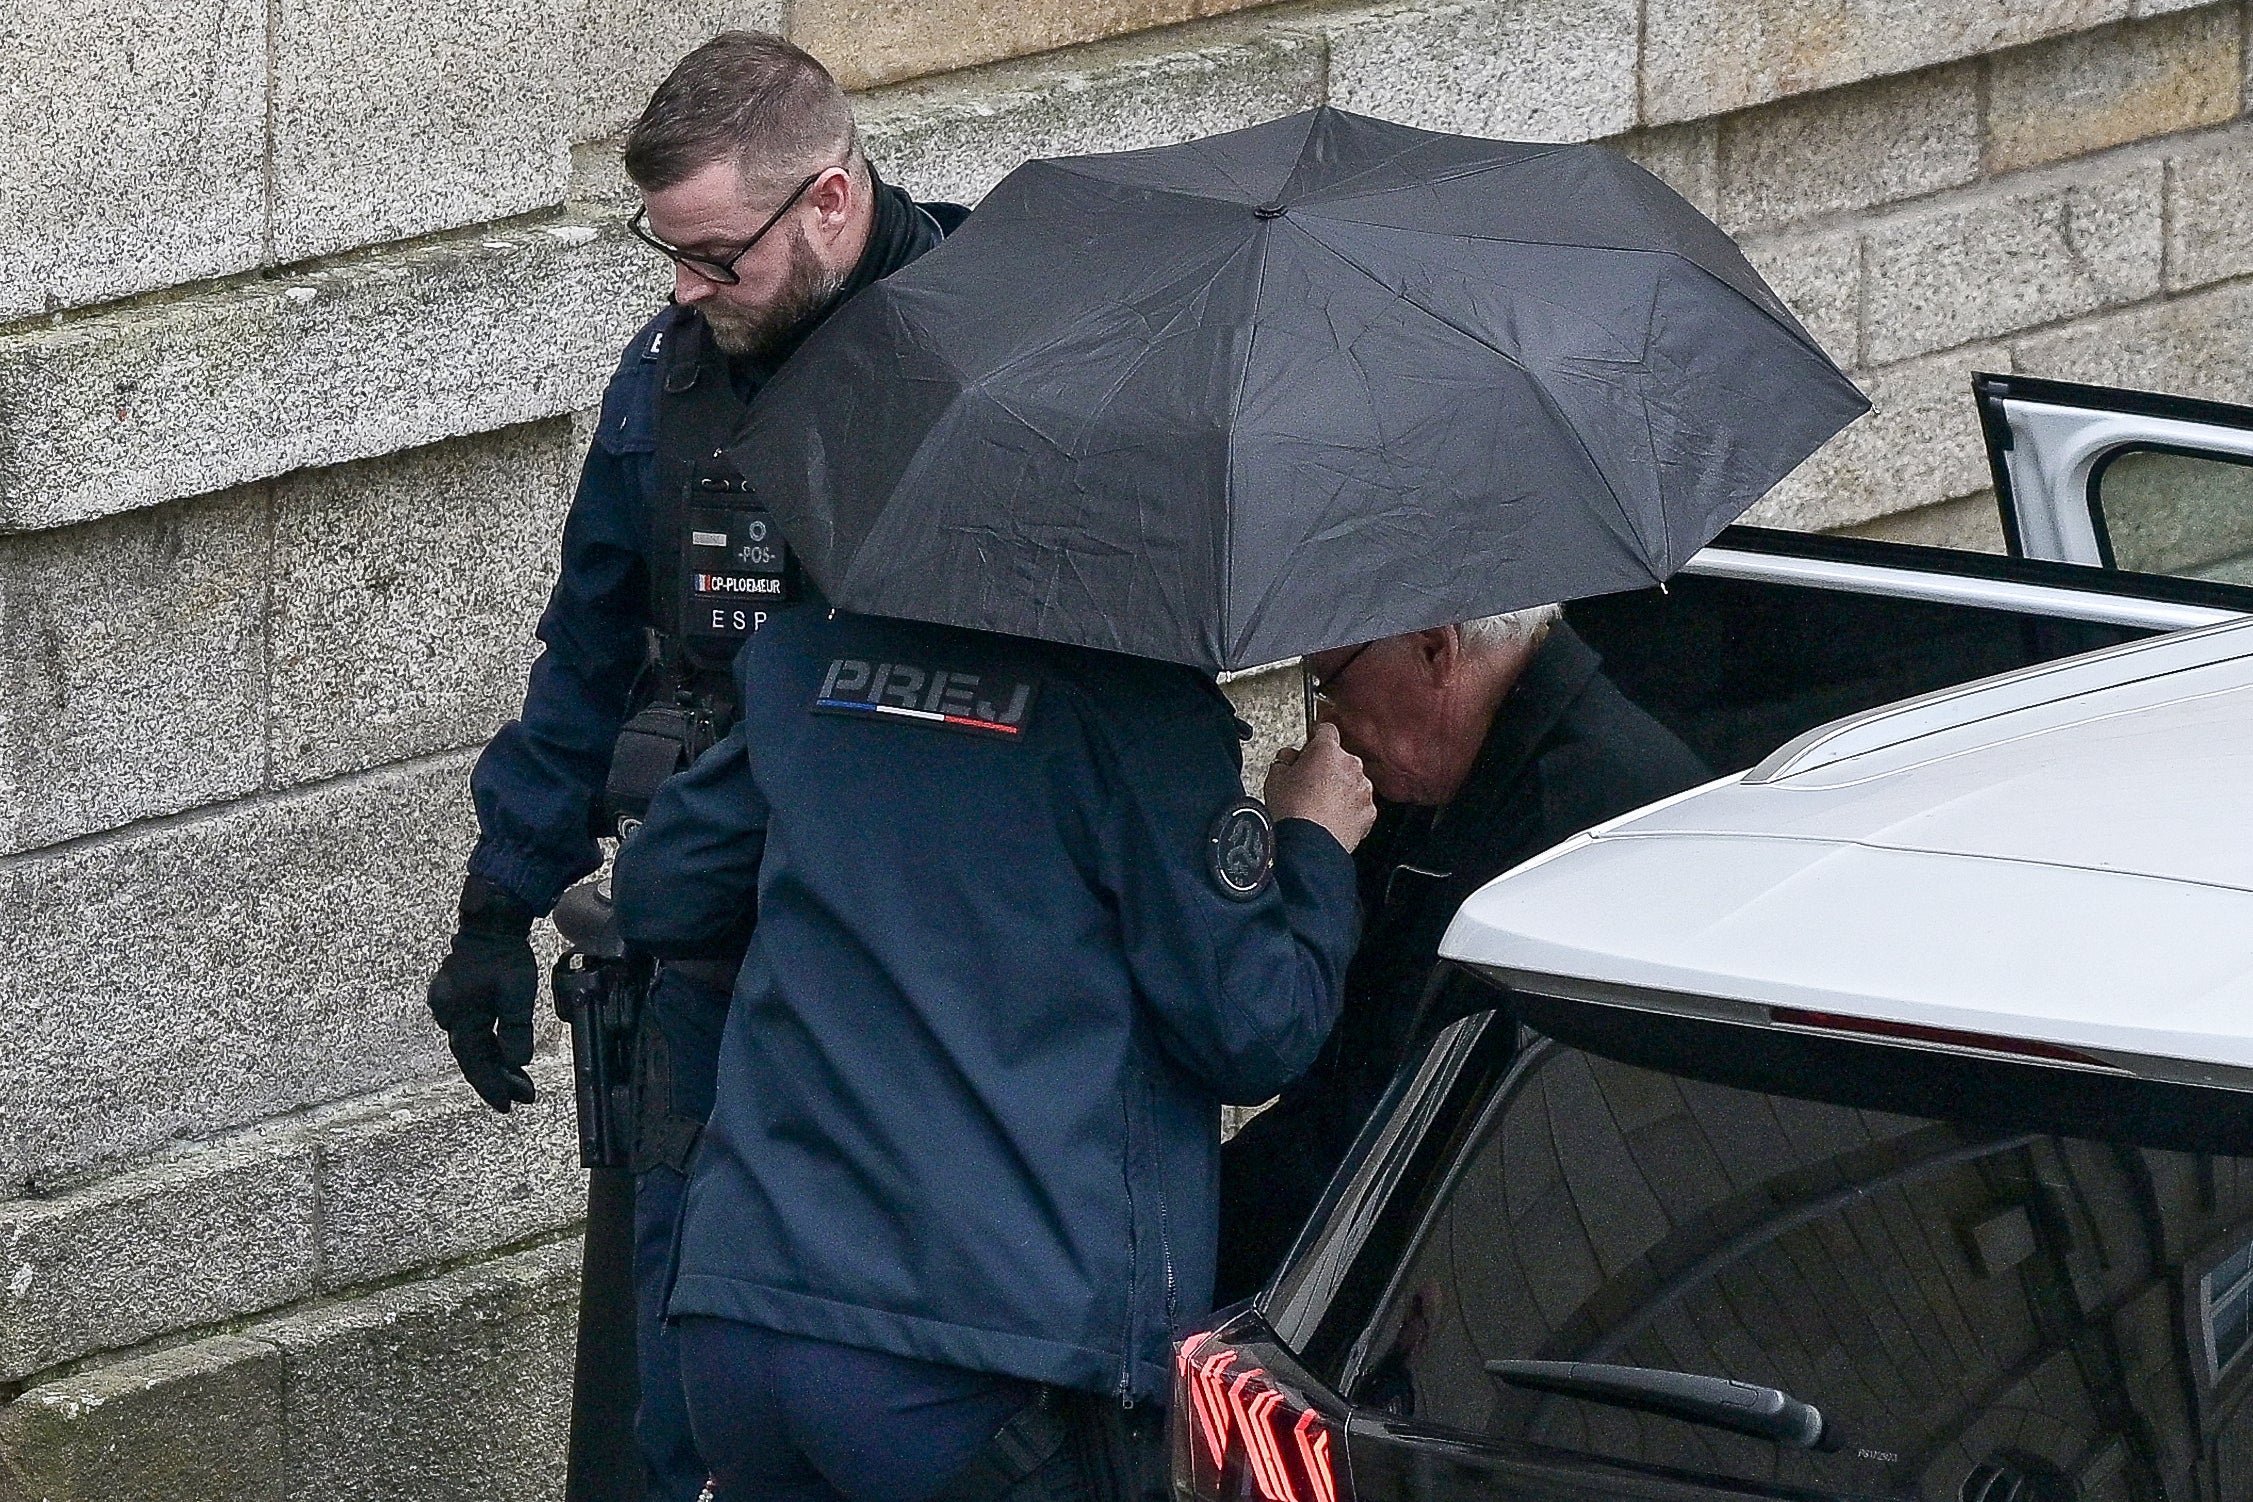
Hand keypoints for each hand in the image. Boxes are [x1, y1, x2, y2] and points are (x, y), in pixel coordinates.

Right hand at [426, 876, 538, 1111]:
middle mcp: (448, 1014)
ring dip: (494, 1066)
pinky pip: (472, 1032)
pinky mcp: (457, 1000)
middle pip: (473, 1057)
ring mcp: (449, 1007)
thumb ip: (515, 1029)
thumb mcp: (517, 992)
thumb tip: (516, 1062)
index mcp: (459, 1015)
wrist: (491, 924)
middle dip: (497, 1080)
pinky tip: (504, 1057)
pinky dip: (489, 1047)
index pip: (475, 1062)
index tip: (509, 1106)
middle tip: (523, 1099)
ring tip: (519, 1084)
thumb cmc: (504, 956)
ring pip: (473, 1047)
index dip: (492, 1086)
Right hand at [1263, 722, 1376, 851]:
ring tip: (1318, 805)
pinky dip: (1349, 809)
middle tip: (1307, 782)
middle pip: (1340, 758)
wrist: (1308, 846)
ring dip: (1339, 788)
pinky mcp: (1369, 812)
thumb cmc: (1292, 812)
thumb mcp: (1274, 778)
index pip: (1326, 729)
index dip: (1316, 738)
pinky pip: (1358, 804)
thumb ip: (1283, 760)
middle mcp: (1351, 766)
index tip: (1311, 745)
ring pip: (1352, 781)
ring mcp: (1363, 789)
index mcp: (1327, 751)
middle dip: (1326, 767)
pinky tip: (1331, 818)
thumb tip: (1287, 758)